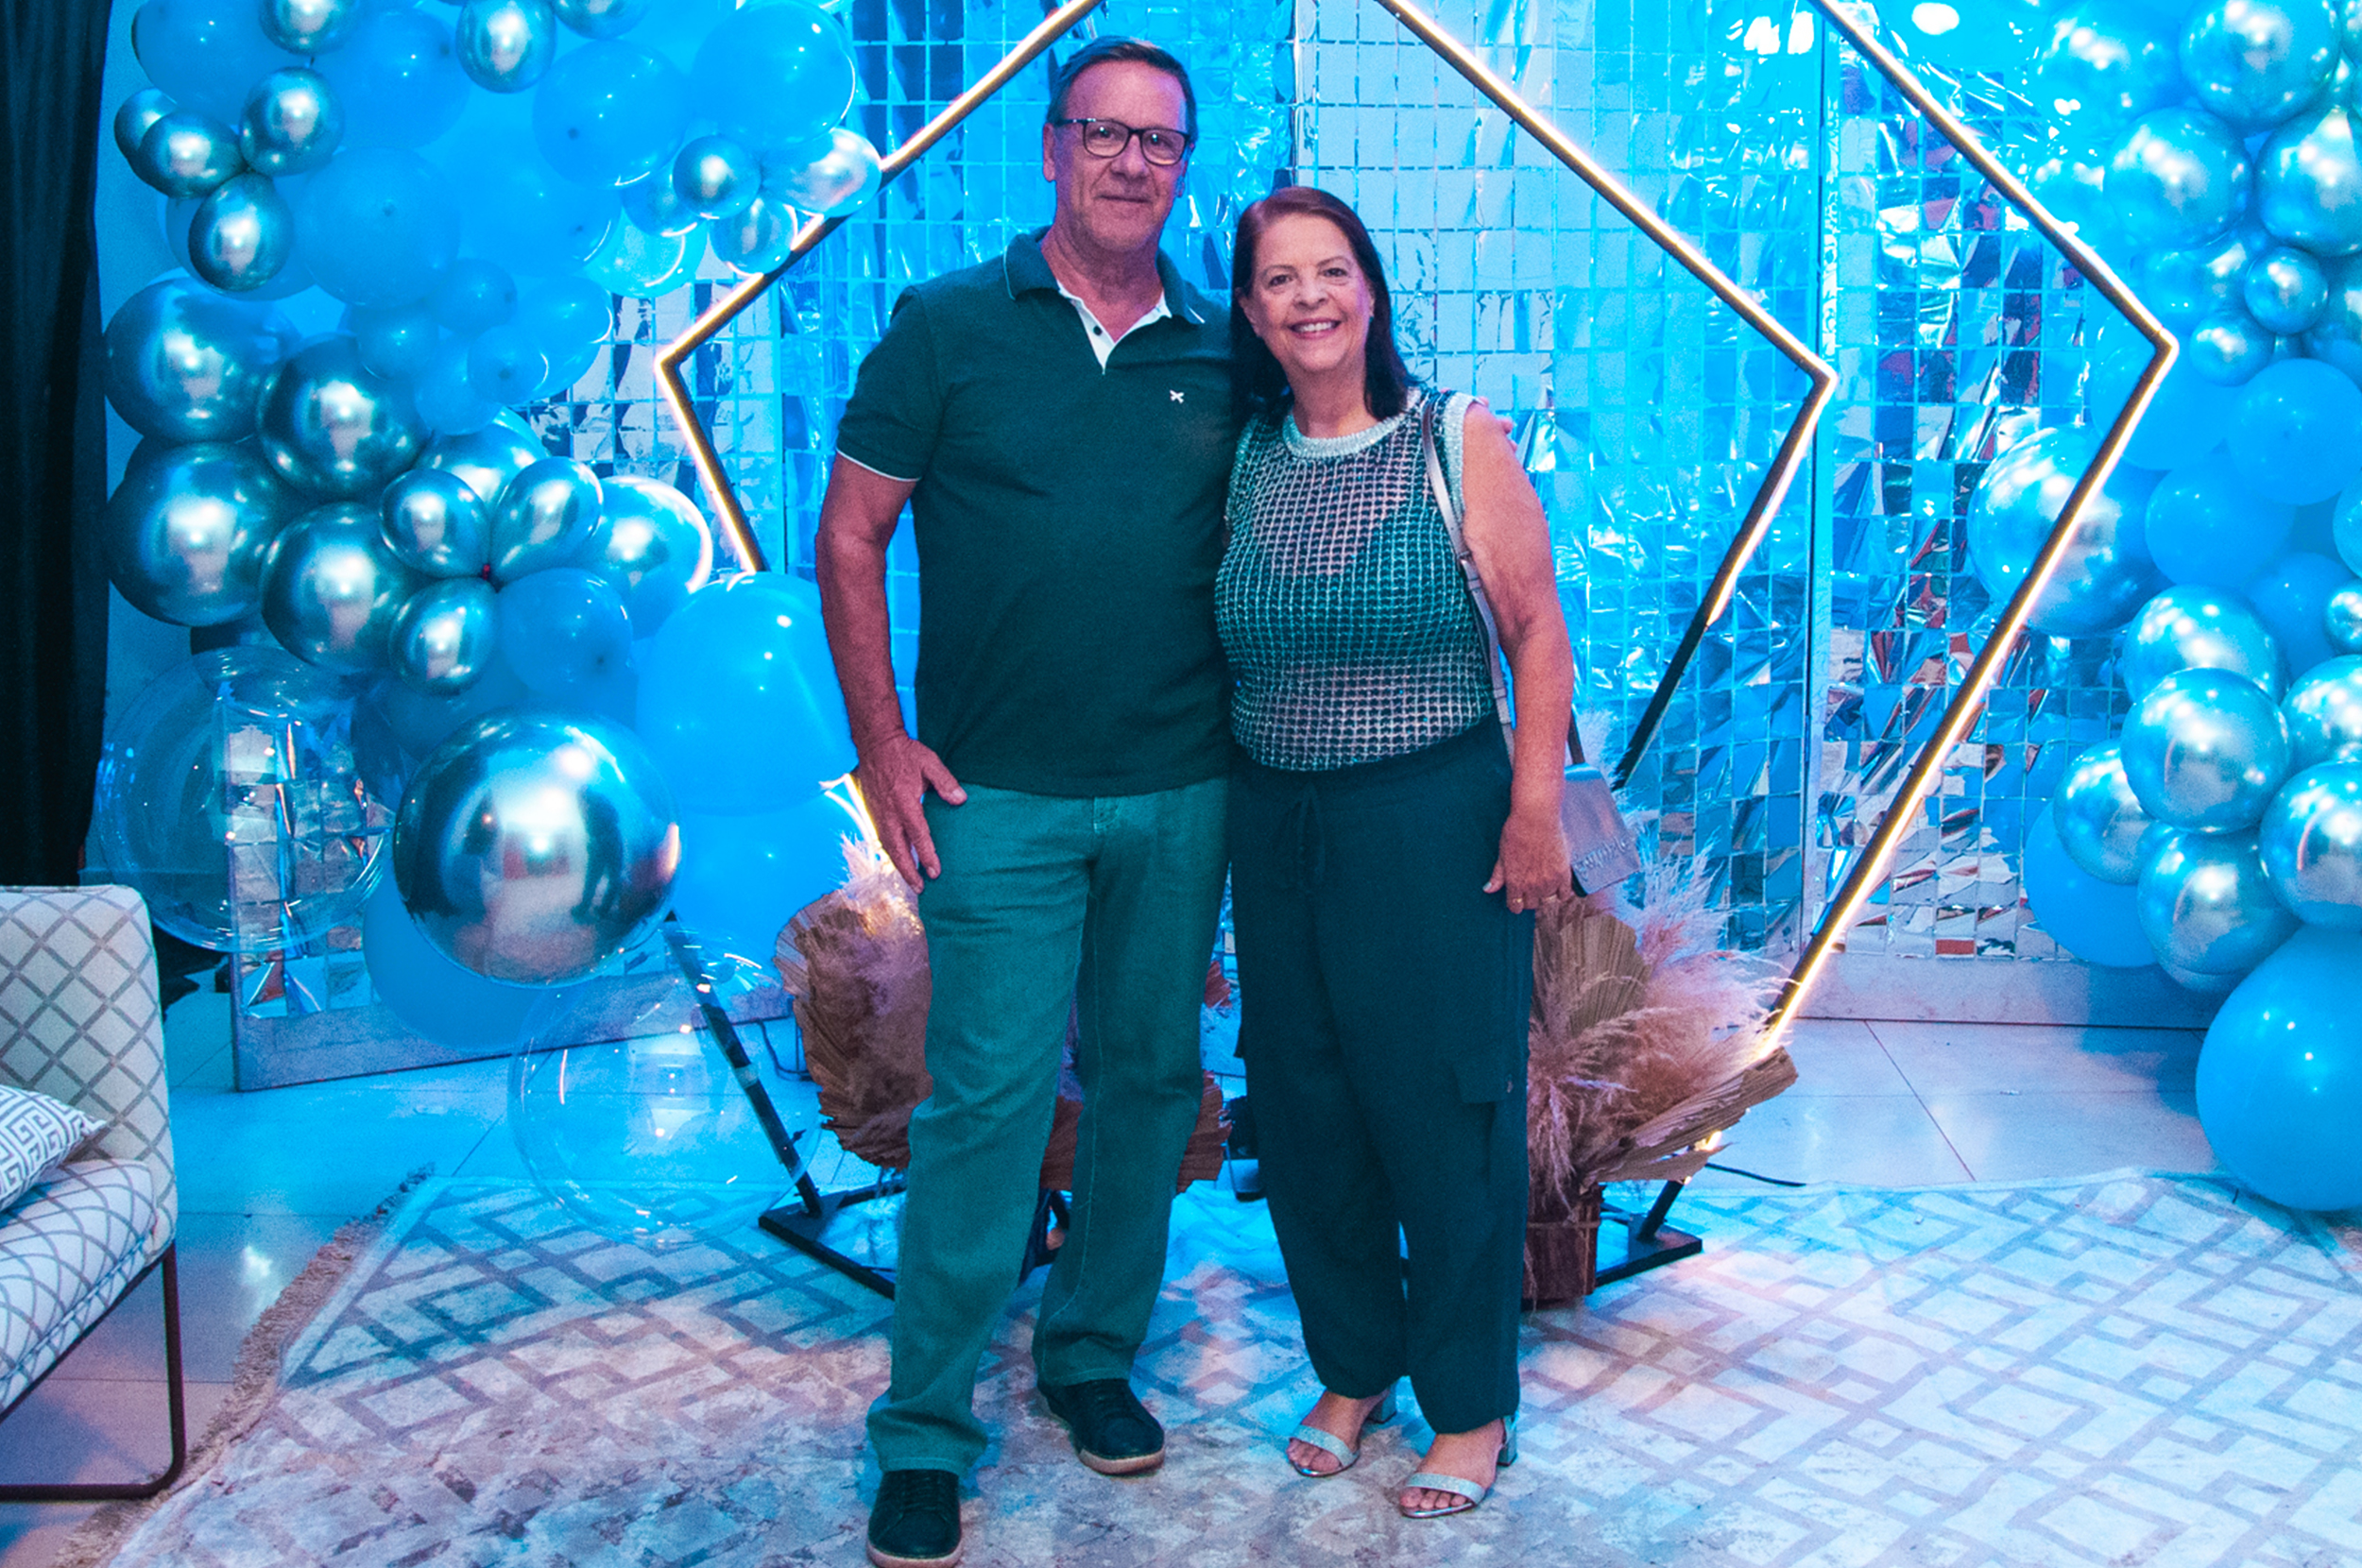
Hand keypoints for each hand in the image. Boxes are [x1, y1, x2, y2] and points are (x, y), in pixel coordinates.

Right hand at [855, 733, 965, 889]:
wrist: (874, 743)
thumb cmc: (904, 752)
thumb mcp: (929, 762)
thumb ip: (945, 782)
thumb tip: (960, 800)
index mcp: (904, 802)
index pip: (918, 835)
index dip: (926, 855)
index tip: (935, 872)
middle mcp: (889, 813)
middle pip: (898, 849)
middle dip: (908, 871)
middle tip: (920, 888)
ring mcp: (878, 813)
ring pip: (887, 846)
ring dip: (899, 864)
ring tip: (910, 879)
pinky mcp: (872, 811)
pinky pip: (881, 837)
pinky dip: (890, 852)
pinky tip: (899, 857)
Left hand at [1483, 803, 1571, 913]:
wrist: (1536, 818)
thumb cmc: (1515, 832)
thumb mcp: (1502, 855)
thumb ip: (1498, 875)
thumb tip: (1488, 890)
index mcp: (1514, 882)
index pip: (1515, 906)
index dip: (1515, 903)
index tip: (1518, 898)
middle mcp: (1531, 886)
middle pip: (1532, 904)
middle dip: (1529, 898)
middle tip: (1531, 886)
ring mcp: (1549, 881)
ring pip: (1548, 900)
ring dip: (1545, 894)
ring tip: (1544, 881)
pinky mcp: (1563, 874)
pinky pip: (1565, 894)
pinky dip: (1562, 892)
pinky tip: (1559, 884)